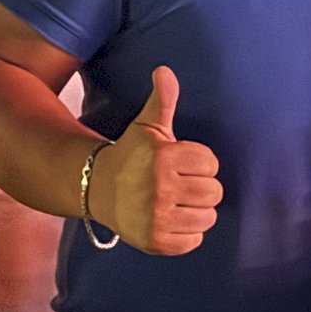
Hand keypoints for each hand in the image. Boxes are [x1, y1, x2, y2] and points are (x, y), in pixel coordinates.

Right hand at [87, 65, 221, 255]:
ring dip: (197, 211)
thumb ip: (162, 99)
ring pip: (208, 217)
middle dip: (200, 188)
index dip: (199, 163)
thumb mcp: (146, 126)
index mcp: (163, 157)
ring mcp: (157, 217)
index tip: (180, 164)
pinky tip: (171, 220)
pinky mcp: (156, 241)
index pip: (210, 164)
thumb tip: (164, 70)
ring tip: (176, 203)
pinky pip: (194, 240)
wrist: (96, 188)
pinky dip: (187, 233)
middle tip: (179, 185)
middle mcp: (159, 188)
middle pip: (214, 192)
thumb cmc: (131, 155)